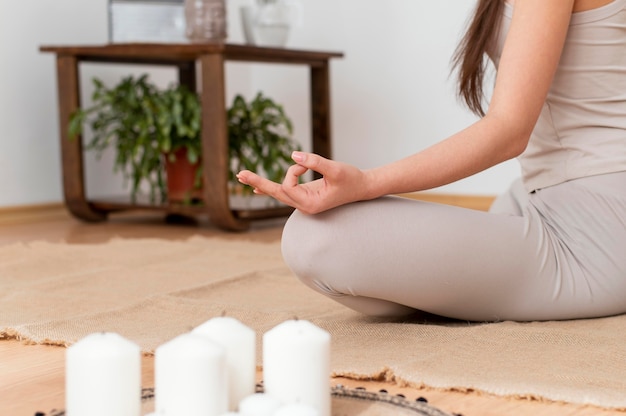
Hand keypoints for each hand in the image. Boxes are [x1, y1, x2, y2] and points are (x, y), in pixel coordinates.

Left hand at [236, 151, 369, 214]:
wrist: (363, 187)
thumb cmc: (352, 179)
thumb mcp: (336, 169)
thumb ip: (316, 162)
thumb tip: (294, 155)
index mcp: (310, 204)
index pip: (288, 186)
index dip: (294, 171)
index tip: (306, 163)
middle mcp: (304, 205)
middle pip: (276, 193)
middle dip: (257, 182)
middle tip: (239, 174)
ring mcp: (303, 201)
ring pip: (278, 192)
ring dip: (261, 183)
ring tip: (241, 176)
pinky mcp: (304, 194)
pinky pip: (283, 191)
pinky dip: (269, 188)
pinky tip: (257, 189)